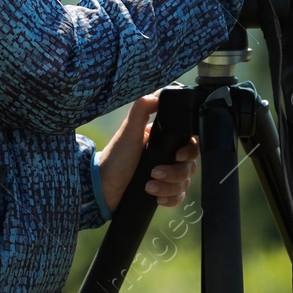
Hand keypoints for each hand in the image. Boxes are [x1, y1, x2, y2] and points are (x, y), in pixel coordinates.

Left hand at [97, 92, 199, 214]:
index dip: (189, 150)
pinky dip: (170, 198)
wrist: (103, 190)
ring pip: (184, 182)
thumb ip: (141, 110)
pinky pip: (179, 196)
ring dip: (169, 187)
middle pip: (189, 164)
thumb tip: (157, 94)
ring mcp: (166, 174)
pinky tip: (158, 198)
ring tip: (149, 186)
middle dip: (174, 173)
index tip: (177, 156)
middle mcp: (167, 156)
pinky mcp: (163, 191)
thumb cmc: (114, 159)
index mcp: (162, 139)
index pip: (189, 142)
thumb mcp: (127, 132)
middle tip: (154, 173)